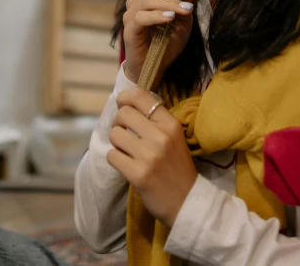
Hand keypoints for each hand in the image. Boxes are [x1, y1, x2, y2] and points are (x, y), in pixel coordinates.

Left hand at [107, 87, 197, 228]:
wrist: (187, 202)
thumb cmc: (177, 167)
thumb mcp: (174, 137)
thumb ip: (155, 120)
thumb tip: (126, 104)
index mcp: (170, 124)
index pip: (141, 96)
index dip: (125, 98)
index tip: (122, 105)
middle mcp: (160, 136)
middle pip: (123, 113)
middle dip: (118, 122)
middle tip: (123, 133)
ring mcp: (148, 155)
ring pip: (114, 134)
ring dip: (116, 142)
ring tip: (125, 150)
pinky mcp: (137, 174)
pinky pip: (112, 155)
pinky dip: (115, 159)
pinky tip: (125, 164)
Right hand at [123, 0, 200, 88]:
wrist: (154, 68)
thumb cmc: (167, 42)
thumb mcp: (184, 20)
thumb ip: (186, 1)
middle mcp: (137, 0)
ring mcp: (131, 14)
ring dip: (172, 1)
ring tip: (188, 8)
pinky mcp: (130, 29)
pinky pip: (142, 17)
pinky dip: (158, 15)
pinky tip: (171, 17)